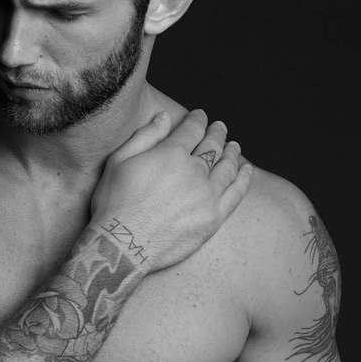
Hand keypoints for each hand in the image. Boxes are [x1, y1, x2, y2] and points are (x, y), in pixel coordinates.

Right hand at [89, 108, 251, 272]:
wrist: (123, 246)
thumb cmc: (114, 203)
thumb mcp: (119, 161)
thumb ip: (145, 136)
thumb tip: (165, 117)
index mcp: (172, 153)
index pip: (192, 129)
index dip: (198, 119)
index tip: (200, 116)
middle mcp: (194, 171)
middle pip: (213, 146)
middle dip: (217, 133)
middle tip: (219, 128)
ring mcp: (207, 195)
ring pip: (228, 167)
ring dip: (232, 153)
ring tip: (234, 146)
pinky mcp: (213, 218)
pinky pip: (235, 193)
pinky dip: (243, 179)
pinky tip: (246, 170)